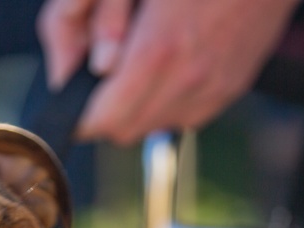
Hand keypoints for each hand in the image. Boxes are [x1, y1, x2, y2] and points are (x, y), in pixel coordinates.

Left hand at [37, 0, 302, 143]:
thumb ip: (89, 20)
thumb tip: (74, 70)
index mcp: (158, 50)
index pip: (102, 120)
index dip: (78, 113)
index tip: (72, 96)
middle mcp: (189, 78)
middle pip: (122, 130)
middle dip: (103, 110)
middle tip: (101, 74)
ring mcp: (214, 88)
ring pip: (152, 127)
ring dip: (135, 107)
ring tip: (137, 62)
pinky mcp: (232, 88)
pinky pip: (184, 115)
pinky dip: (166, 101)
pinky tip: (169, 63)